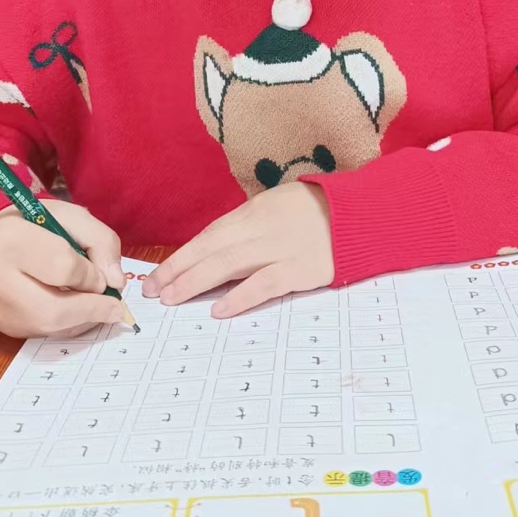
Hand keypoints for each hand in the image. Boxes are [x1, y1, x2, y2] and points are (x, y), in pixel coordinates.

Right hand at [0, 201, 125, 338]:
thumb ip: (100, 241)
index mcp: (11, 240)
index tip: (102, 275)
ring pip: (51, 328)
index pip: (63, 268)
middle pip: (55, 310)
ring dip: (84, 321)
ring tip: (99, 306)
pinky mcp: (1, 327)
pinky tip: (78, 311)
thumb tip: (116, 282)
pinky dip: (69, 326)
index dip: (91, 276)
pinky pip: (44, 334)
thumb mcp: (70, 217)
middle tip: (116, 307)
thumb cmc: (32, 225)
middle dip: (93, 310)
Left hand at [142, 183, 333, 316]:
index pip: (210, 235)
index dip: (182, 255)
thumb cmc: (320, 212)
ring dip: (196, 282)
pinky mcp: (302, 269)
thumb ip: (250, 225)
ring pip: (229, 264)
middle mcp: (263, 227)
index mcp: (256, 211)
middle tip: (153, 290)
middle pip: (212, 249)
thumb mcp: (279, 206)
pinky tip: (218, 309)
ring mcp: (282, 248)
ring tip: (172, 298)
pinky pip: (265, 284)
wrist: (363, 215)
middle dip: (179, 270)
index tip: (158, 274)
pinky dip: (240, 296)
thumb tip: (216, 248)